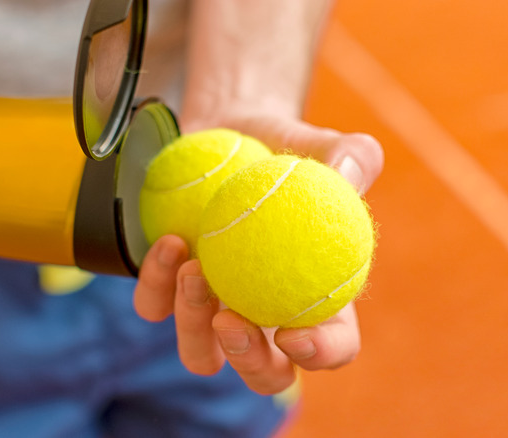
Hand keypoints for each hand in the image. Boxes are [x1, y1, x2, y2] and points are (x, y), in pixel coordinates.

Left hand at [134, 116, 382, 393]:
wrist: (228, 135)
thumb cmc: (286, 147)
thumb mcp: (326, 144)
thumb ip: (352, 157)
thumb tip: (349, 173)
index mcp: (315, 296)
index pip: (332, 344)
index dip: (321, 353)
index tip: (296, 334)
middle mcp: (263, 313)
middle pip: (265, 372)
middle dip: (251, 363)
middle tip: (232, 322)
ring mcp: (211, 307)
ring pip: (201, 354)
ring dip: (194, 325)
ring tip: (195, 270)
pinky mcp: (166, 287)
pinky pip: (154, 306)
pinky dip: (157, 284)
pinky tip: (169, 243)